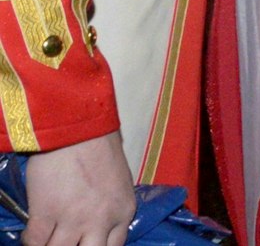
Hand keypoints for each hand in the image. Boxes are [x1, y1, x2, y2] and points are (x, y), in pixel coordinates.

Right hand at [23, 131, 134, 245]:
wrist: (77, 128)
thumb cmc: (99, 147)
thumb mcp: (118, 183)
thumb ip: (110, 207)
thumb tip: (96, 225)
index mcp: (123, 212)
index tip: (85, 243)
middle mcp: (101, 221)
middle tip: (68, 240)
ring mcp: (73, 220)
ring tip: (50, 237)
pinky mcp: (46, 214)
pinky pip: (35, 242)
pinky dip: (32, 241)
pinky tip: (34, 232)